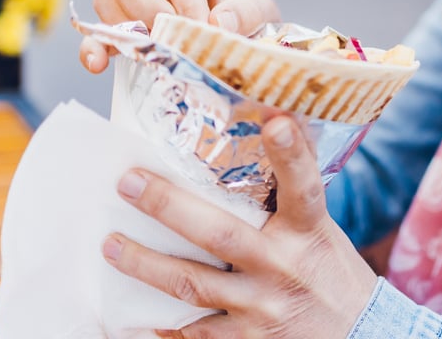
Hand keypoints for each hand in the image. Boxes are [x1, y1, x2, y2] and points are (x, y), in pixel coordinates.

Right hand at [80, 0, 279, 72]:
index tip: (201, 29)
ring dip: (123, 29)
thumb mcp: (261, 11)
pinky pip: (99, 32)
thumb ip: (245, 14)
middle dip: (142, 6)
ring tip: (150, 54)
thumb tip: (216, 23)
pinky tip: (97, 64)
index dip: (187, 2)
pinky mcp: (128, 28)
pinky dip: (94, 47)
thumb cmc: (250, 16)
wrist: (245, 37)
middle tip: (166, 35)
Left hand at [101, 116, 378, 338]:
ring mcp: (263, 307)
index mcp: (308, 231)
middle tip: (128, 182)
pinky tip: (130, 314)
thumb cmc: (331, 274)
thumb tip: (279, 123)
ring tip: (110, 245)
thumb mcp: (323, 231)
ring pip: (191, 283)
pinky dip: (161, 325)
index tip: (275, 123)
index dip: (291, 155)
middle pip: (218, 234)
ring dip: (144, 264)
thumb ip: (294, 192)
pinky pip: (194, 333)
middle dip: (168, 206)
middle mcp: (284, 266)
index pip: (304, 186)